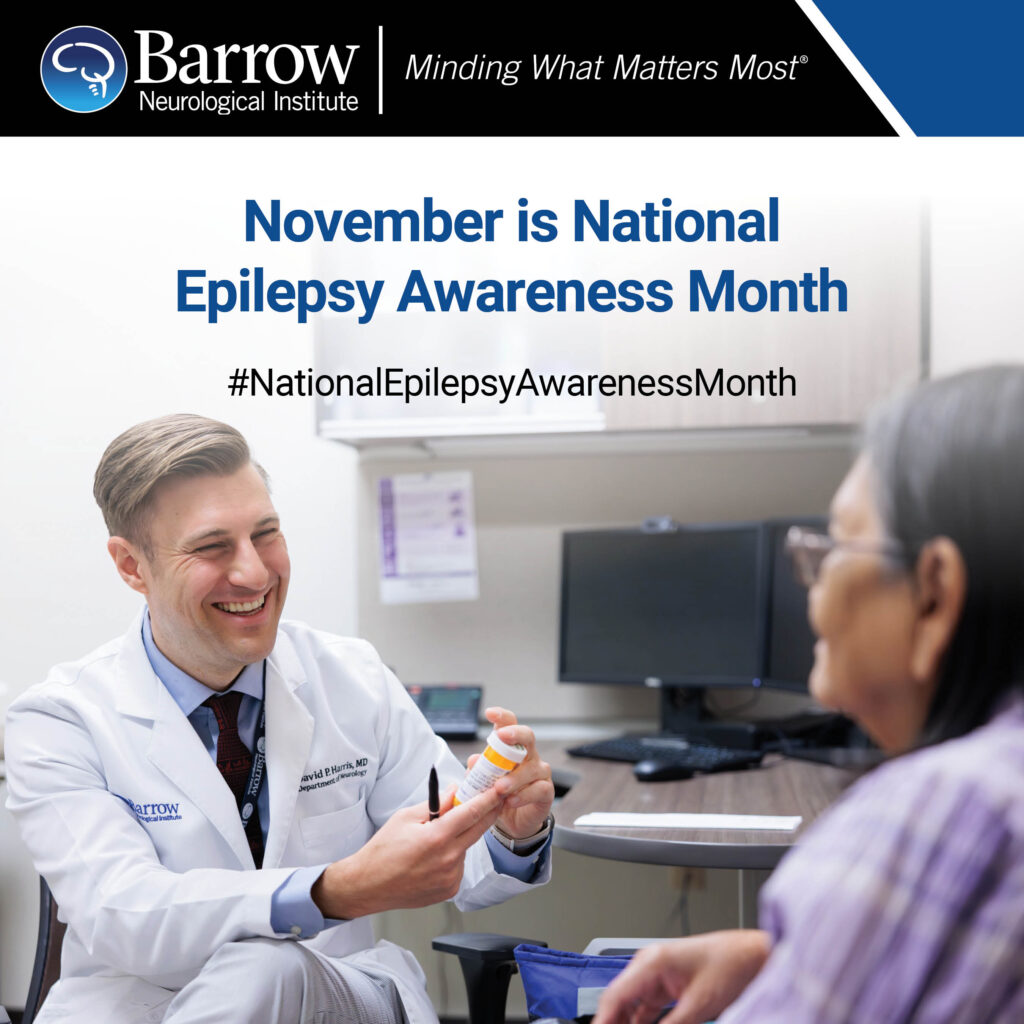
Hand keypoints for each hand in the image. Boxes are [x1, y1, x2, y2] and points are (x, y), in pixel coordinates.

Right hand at [313, 785, 503, 919]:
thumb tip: (454, 791)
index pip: (471, 813)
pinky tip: (433, 857)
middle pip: (478, 829)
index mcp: (437, 838)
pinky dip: (453, 856)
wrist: (368, 886)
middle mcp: (448, 860)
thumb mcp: (405, 817)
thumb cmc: (382, 851)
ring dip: (462, 837)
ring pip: (466, 847)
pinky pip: (459, 865)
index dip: (488, 799)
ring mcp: (450, 878)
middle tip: (495, 798)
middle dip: (488, 812)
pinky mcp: (449, 890)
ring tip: (437, 837)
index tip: (499, 788)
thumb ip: (435, 804)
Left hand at [476, 706, 553, 840]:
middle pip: (528, 736)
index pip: (509, 725)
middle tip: (501, 736)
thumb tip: (473, 760)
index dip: (502, 717)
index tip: (490, 713)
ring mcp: (540, 772)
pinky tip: (511, 801)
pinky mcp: (546, 791)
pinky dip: (523, 795)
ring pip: (531, 767)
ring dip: (514, 777)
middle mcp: (529, 755)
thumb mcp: (484, 782)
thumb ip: (479, 771)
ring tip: (499, 788)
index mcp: (512, 748)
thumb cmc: (499, 794)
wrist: (513, 821)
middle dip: (515, 734)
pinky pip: (538, 789)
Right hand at [592, 930, 770, 1023]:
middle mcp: (650, 967)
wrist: (754, 956)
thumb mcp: (699, 1005)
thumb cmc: (731, 964)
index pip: (615, 996)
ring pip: (631, 1009)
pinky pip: (647, 1011)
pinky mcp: (669, 988)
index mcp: (651, 962)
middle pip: (619, 1002)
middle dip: (614, 1023)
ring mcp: (658, 977)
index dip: (603, 1021)